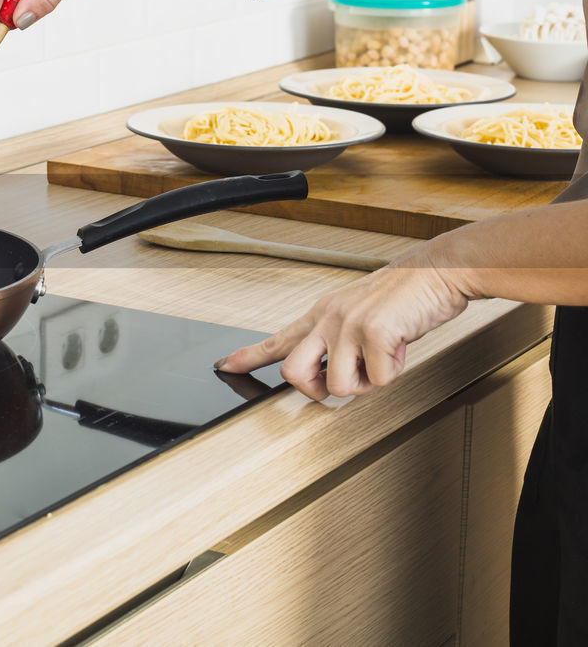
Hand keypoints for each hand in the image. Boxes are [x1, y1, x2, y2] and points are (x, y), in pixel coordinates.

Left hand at [215, 250, 470, 400]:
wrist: (438, 272)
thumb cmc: (404, 297)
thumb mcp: (358, 313)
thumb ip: (338, 340)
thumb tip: (329, 376)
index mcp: (322, 314)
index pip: (278, 339)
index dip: (248, 356)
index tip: (224, 365)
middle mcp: (329, 318)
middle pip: (293, 373)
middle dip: (315, 391)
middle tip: (337, 385)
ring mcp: (349, 325)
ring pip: (338, 386)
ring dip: (365, 384)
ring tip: (382, 360)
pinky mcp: (375, 332)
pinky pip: (378, 379)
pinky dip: (393, 372)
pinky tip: (400, 348)